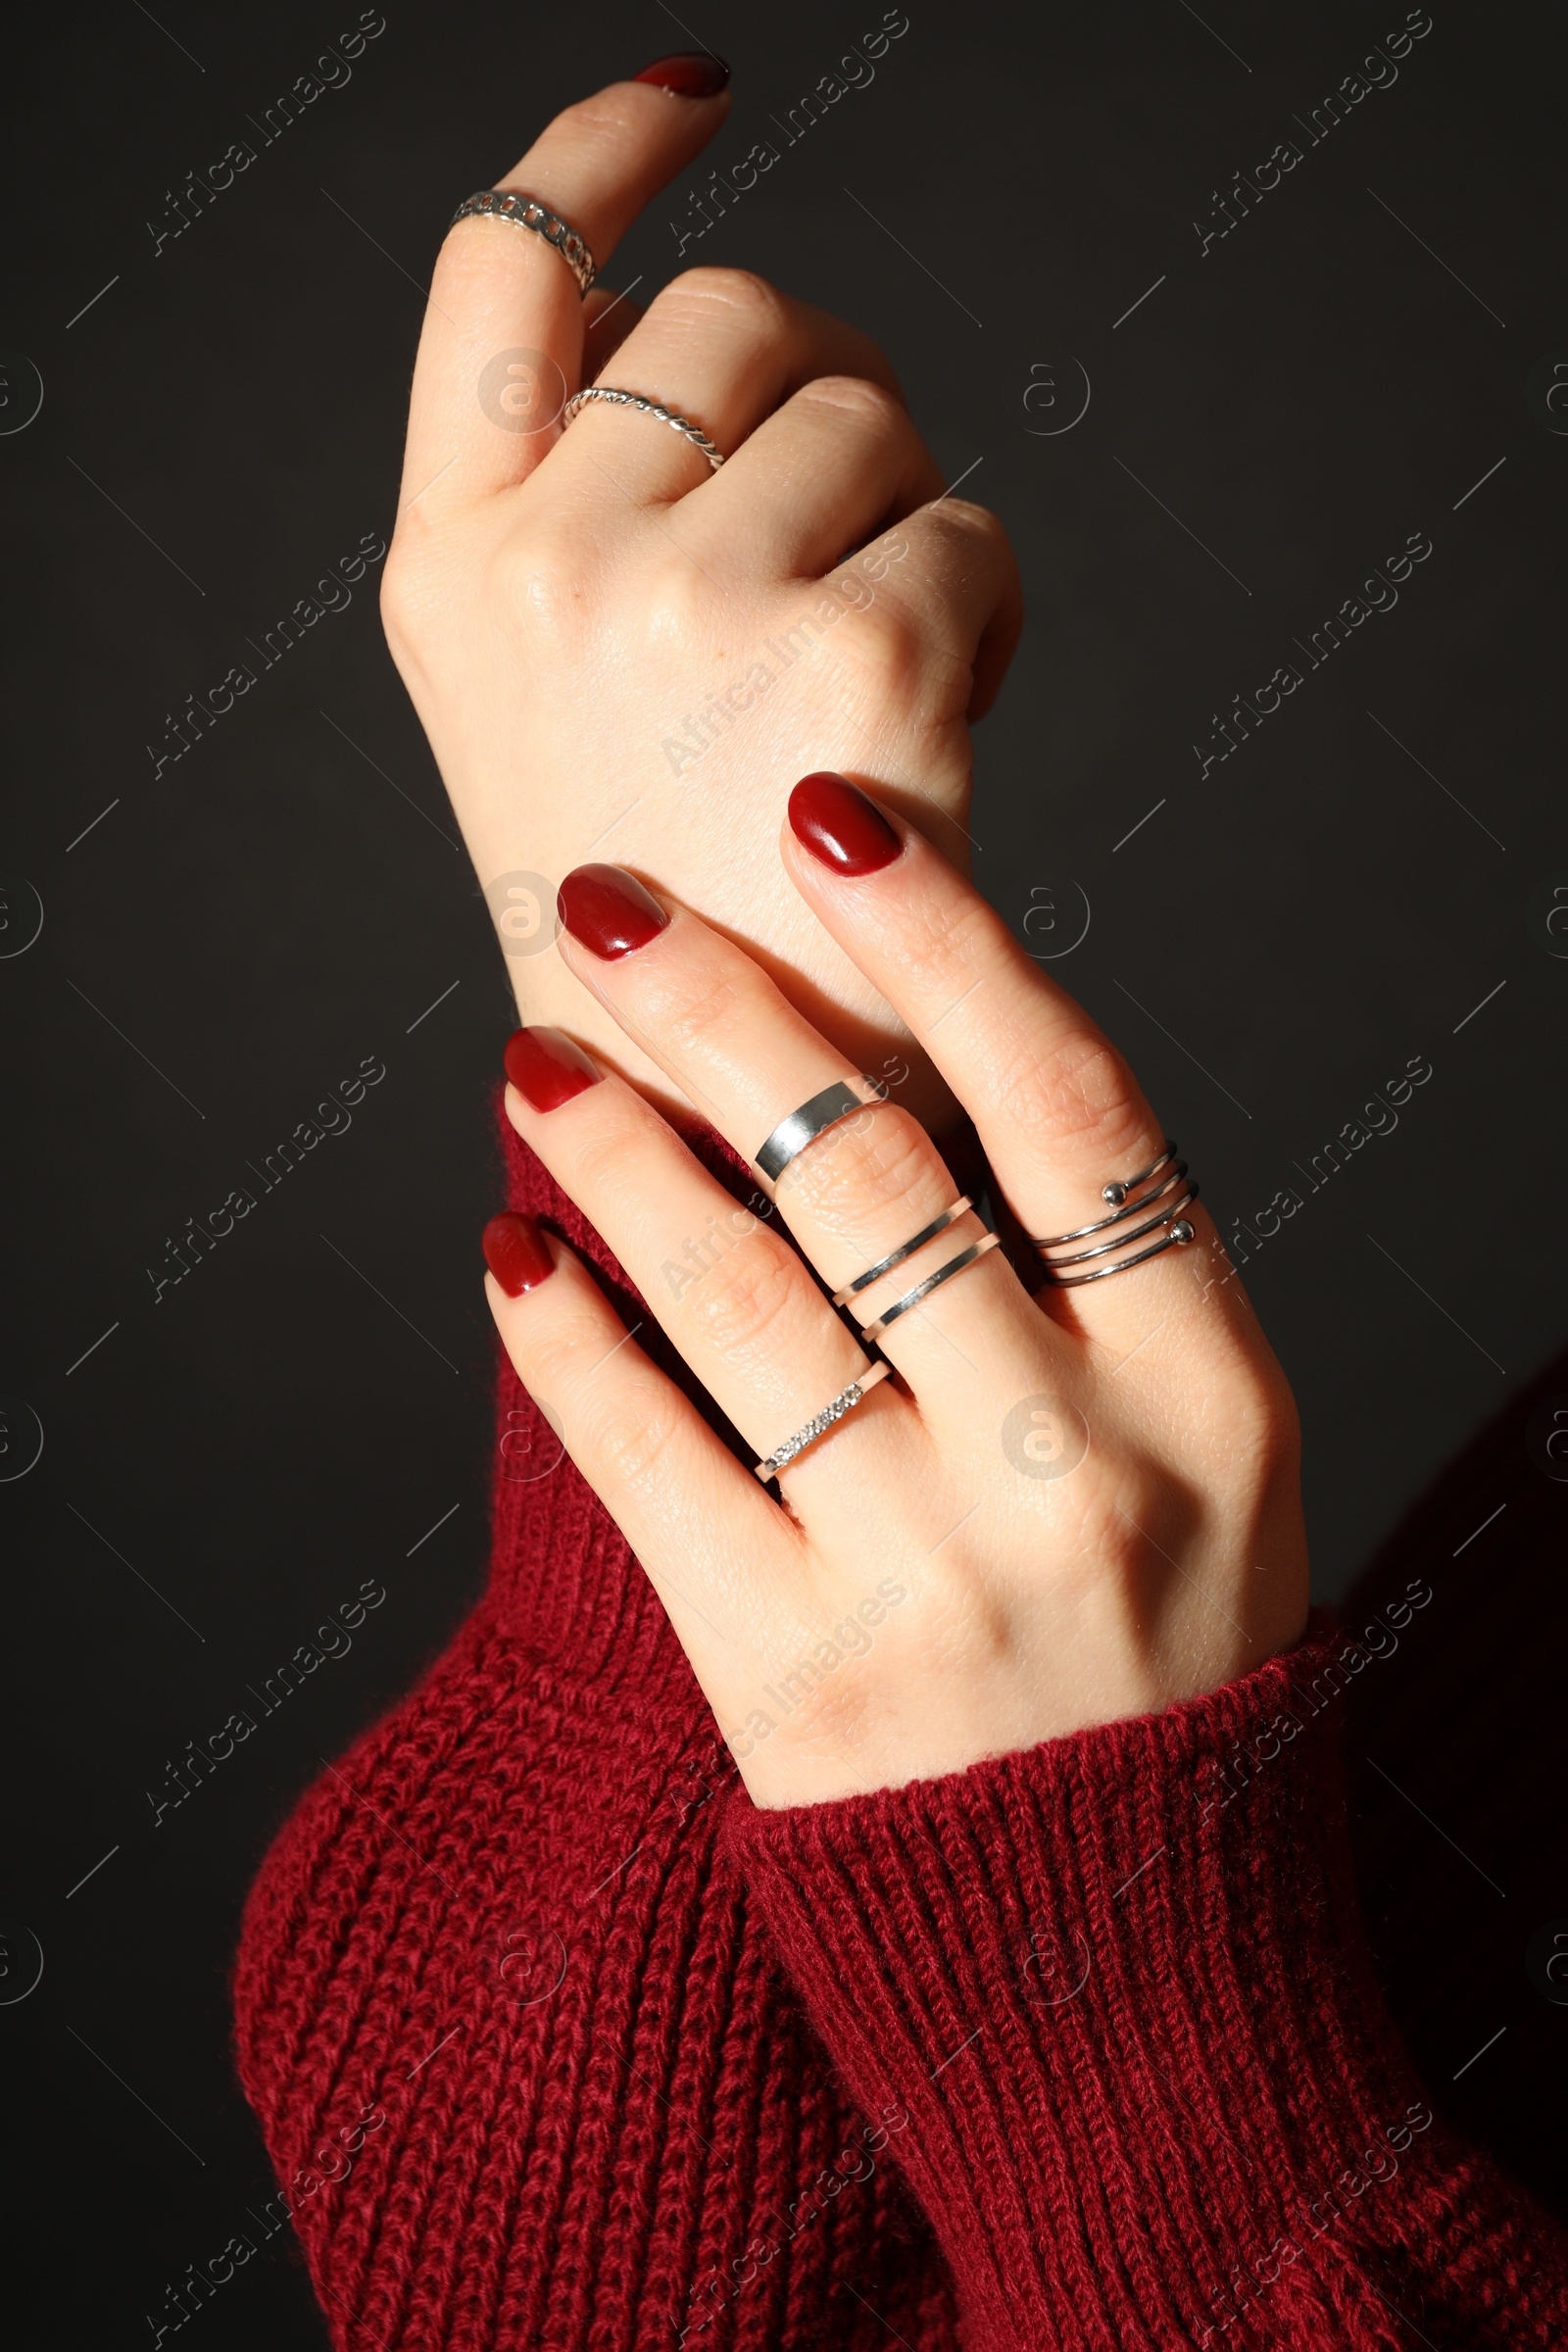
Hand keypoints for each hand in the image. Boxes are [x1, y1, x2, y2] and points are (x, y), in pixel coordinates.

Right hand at [381, 65, 1020, 1130]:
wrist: (722, 1110)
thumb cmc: (655, 909)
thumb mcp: (535, 701)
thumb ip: (579, 518)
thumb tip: (731, 358)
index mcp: (452, 569)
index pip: (502, 274)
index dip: (599, 158)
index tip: (691, 106)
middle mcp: (551, 562)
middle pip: (736, 316)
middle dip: (820, 392)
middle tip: (840, 524)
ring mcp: (692, 603)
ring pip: (868, 413)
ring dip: (900, 514)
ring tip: (861, 676)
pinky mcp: (851, 659)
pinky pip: (967, 529)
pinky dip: (981, 611)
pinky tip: (928, 723)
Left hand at [481, 777, 1308, 1807]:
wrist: (1127, 1955)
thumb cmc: (1164, 1662)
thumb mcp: (1214, 1459)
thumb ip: (1105, 1282)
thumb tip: (922, 1061)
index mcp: (1210, 1382)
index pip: (1071, 1099)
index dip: (946, 936)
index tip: (828, 818)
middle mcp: (1076, 1459)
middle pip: (875, 1164)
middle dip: (723, 1004)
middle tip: (606, 904)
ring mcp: (930, 1572)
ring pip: (740, 1291)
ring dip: (620, 1148)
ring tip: (536, 1056)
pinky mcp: (792, 1676)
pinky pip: (647, 1460)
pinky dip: (566, 1340)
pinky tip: (516, 1252)